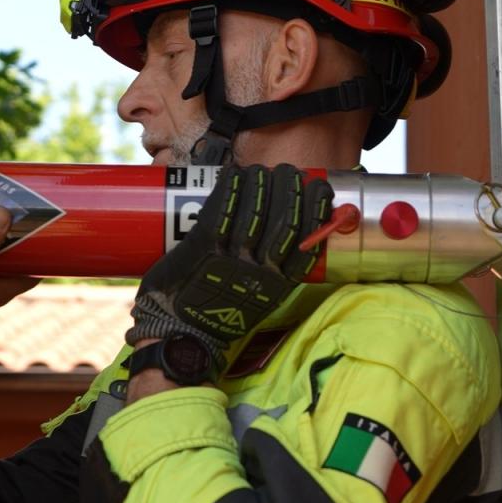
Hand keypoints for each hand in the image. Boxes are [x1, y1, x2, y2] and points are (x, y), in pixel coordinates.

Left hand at [127, 164, 332, 371]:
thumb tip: (296, 222)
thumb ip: (277, 265)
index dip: (318, 209)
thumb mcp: (262, 294)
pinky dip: (231, 189)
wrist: (181, 332)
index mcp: (279, 283)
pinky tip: (238, 173)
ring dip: (264, 183)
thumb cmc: (221, 310)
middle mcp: (260, 271)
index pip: (310, 241)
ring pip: (256, 213)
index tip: (320, 188)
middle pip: (286, 221)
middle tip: (291, 172)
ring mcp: (231, 259)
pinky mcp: (203, 249)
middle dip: (293, 188)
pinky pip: (221, 213)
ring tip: (265, 171)